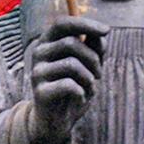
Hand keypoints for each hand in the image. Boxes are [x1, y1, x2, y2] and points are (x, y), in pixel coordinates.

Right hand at [25, 16, 108, 143]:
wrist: (56, 119)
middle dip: (93, 59)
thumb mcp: (88, 65)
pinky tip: (80, 97)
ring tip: (89, 87)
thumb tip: (101, 34)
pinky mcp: (40, 91)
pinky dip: (82, 92)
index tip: (107, 30)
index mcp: (48, 42)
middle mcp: (38, 53)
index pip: (63, 23)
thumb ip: (94, 48)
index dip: (85, 24)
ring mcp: (37, 72)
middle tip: (99, 75)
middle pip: (71, 43)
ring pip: (72, 64)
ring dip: (89, 77)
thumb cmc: (73, 87)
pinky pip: (69, 85)